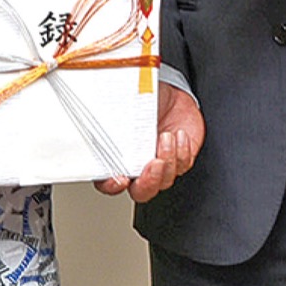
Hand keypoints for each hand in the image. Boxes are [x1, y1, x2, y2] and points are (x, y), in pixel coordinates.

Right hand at [95, 84, 204, 202]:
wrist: (172, 94)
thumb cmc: (145, 100)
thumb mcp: (127, 106)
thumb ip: (114, 119)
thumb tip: (103, 117)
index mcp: (119, 157)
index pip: (109, 182)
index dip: (112, 185)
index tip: (119, 177)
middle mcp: (139, 166)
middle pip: (141, 191)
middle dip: (148, 182)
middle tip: (153, 163)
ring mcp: (160, 166)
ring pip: (164, 180)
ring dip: (167, 159)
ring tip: (166, 136)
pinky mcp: (180, 161)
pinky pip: (182, 166)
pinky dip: (182, 151)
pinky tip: (178, 135)